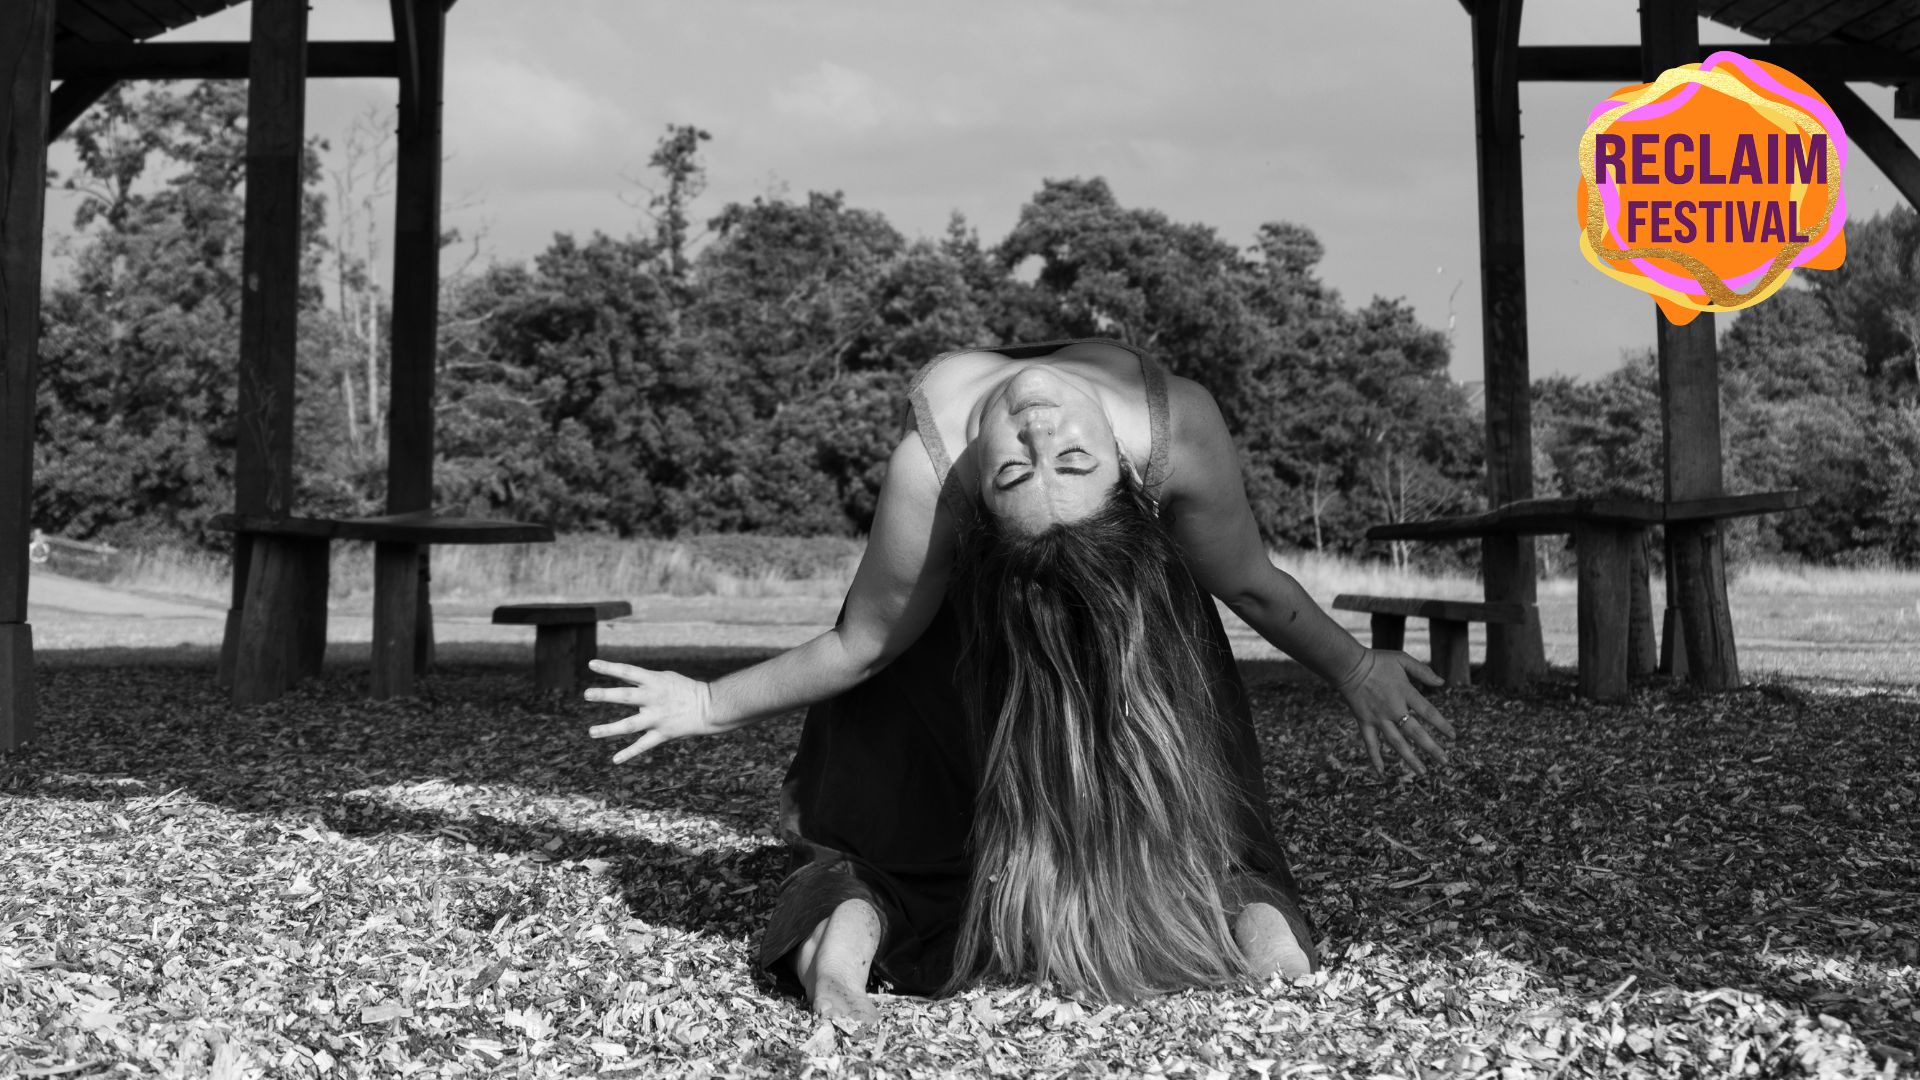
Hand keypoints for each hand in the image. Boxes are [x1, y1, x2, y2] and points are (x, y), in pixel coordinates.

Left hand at [583, 659, 719, 763]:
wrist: (710, 707)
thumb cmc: (684, 690)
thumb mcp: (665, 678)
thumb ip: (643, 681)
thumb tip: (623, 681)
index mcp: (654, 681)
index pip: (627, 671)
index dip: (609, 668)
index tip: (591, 664)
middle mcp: (654, 698)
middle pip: (626, 696)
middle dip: (606, 695)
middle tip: (587, 694)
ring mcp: (657, 718)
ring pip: (630, 725)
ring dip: (609, 729)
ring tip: (591, 732)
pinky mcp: (663, 734)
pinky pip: (643, 745)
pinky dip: (629, 753)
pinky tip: (615, 760)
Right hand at [1333, 649, 1454, 776]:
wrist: (1349, 665)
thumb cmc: (1377, 660)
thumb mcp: (1402, 660)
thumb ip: (1423, 671)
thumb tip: (1442, 682)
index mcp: (1405, 692)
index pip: (1429, 712)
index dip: (1442, 725)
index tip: (1453, 737)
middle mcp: (1393, 709)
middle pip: (1416, 732)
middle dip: (1432, 748)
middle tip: (1445, 762)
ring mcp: (1378, 717)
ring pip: (1396, 742)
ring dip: (1410, 758)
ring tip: (1422, 772)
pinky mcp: (1364, 722)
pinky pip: (1370, 743)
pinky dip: (1375, 758)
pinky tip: (1382, 773)